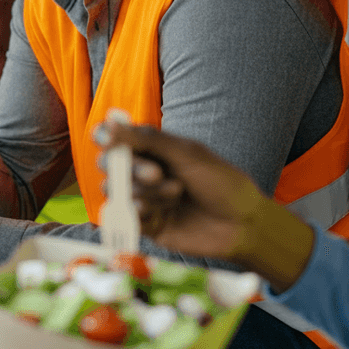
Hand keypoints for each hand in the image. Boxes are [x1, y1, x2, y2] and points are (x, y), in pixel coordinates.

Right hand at [94, 122, 314, 291]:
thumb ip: (147, 140)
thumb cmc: (221, 182)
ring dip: (146, 191)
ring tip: (176, 193)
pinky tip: (157, 213)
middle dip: (132, 168)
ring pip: (120, 191)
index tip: (106, 139)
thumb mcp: (186, 154)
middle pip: (113, 165)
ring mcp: (145, 199)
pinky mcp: (147, 225)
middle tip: (157, 174)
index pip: (118, 139)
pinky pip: (126, 217)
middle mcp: (145, 172)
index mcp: (155, 149)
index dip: (106, 137)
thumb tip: (110, 123)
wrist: (242, 224)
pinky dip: (138, 212)